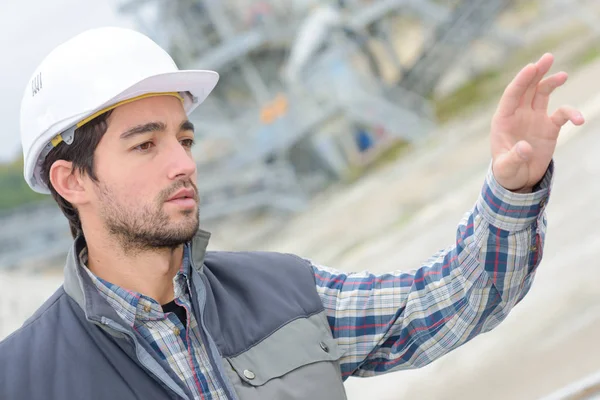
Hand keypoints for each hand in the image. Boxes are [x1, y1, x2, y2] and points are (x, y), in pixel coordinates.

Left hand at [490, 53, 584, 191]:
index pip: (512, 95)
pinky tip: (579, 120)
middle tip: (548, 57)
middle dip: (536, 73)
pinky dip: (571, 113)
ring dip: (551, 82)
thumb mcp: (506, 168)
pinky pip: (561, 114)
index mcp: (503, 120)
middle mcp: (518, 115)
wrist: (519, 179)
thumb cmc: (507, 172)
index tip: (531, 67)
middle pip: (527, 88)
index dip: (521, 80)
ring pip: (542, 94)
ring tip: (562, 75)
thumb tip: (525, 148)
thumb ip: (513, 158)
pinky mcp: (549, 127)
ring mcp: (534, 118)